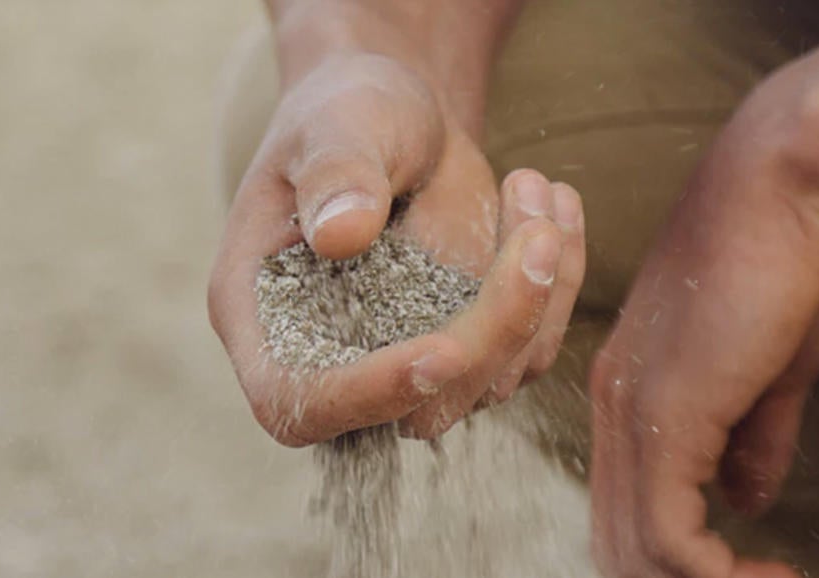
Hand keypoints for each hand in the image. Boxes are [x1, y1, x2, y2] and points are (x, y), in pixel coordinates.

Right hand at [208, 53, 587, 445]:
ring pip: (489, 383)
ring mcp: (405, 360)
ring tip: (534, 186)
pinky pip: (530, 348)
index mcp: (261, 314)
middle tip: (536, 234)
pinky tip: (553, 204)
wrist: (394, 116)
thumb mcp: (334, 124)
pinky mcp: (469, 348)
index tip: (441, 351)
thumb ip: (335, 174)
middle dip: (491, 332)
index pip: (295, 400)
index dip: (365, 396)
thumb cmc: (345, 113)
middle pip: (415, 406)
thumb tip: (342, 235)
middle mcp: (330, 357)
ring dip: (537, 295)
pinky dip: (558, 283)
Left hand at [583, 72, 818, 577]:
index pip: (625, 500)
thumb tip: (746, 499)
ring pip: (636, 549)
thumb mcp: (774, 363)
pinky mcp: (668, 415)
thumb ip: (755, 436)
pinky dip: (717, 575)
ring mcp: (632, 408)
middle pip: (618, 537)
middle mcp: (613, 401)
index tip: (756, 566)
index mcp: (629, 383)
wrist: (796, 175)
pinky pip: (669, 536)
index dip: (683, 551)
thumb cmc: (793, 248)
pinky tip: (771, 572)